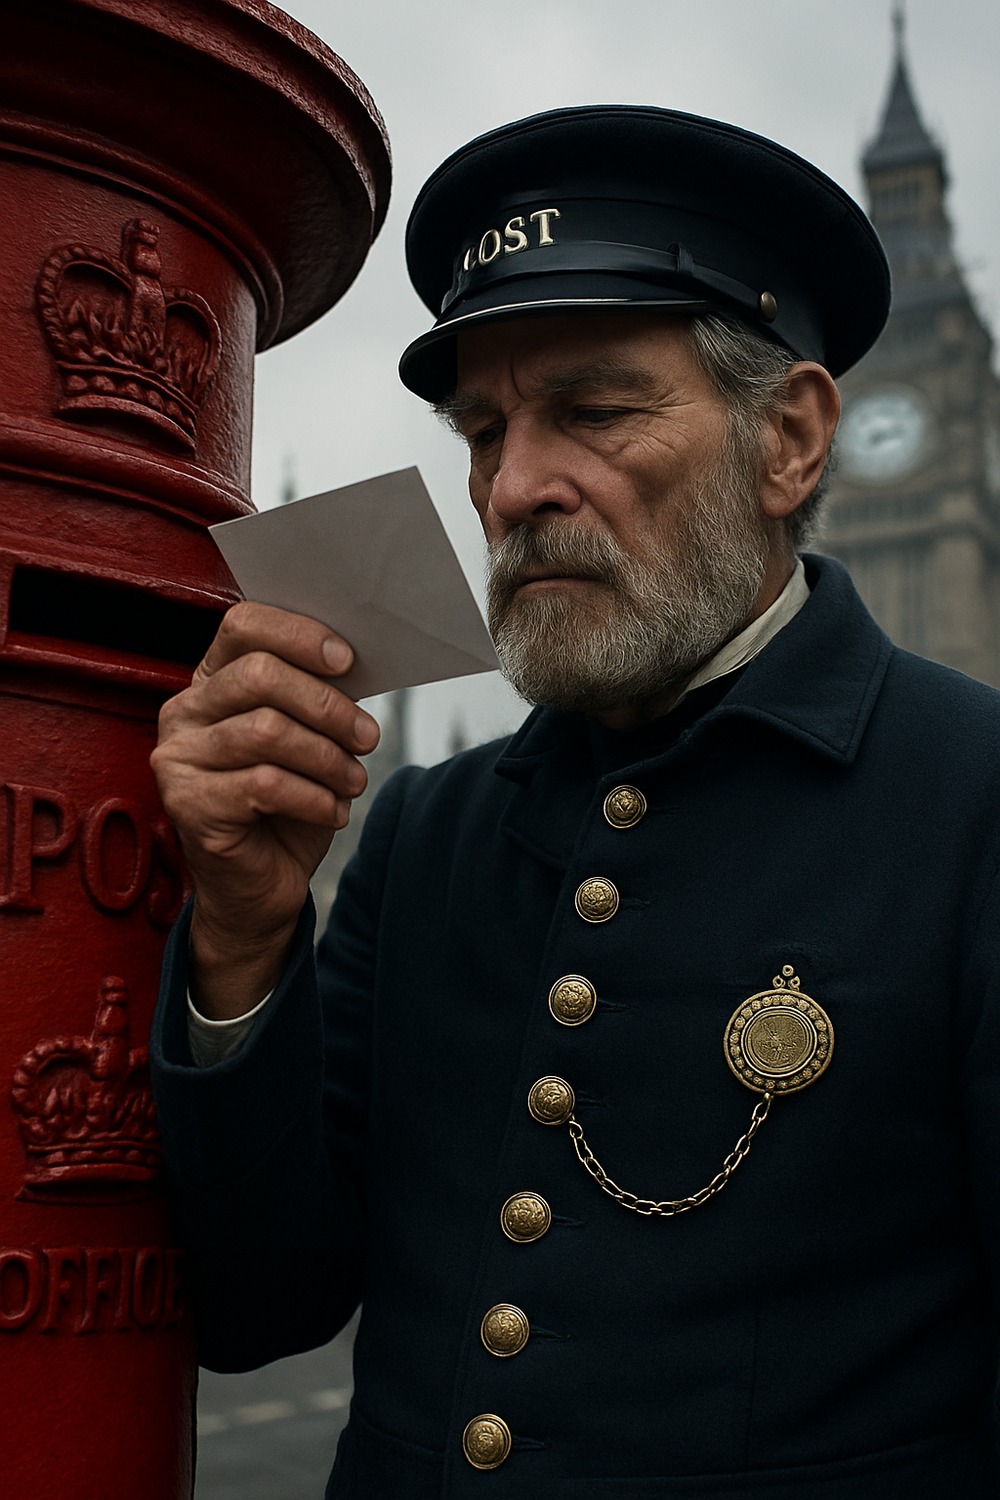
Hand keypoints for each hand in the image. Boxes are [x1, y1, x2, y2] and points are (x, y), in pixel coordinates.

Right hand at [151, 602, 379, 1016]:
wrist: (261, 887)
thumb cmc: (288, 806)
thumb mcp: (310, 740)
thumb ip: (319, 698)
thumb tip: (356, 663)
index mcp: (212, 681)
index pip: (243, 626)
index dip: (298, 634)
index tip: (348, 661)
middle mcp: (184, 711)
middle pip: (261, 675)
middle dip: (328, 706)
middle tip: (368, 736)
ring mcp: (178, 758)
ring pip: (267, 731)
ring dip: (328, 758)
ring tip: (354, 781)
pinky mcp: (187, 804)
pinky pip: (264, 784)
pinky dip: (314, 797)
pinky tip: (333, 812)